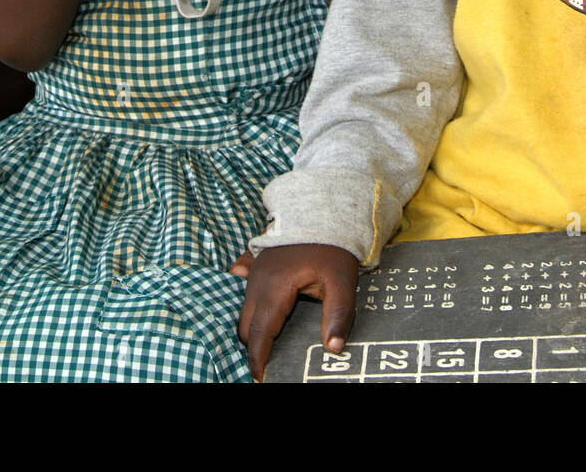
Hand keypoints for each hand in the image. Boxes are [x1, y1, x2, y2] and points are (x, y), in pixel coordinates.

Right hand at [236, 244, 359, 381]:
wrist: (325, 208)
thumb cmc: (334, 246)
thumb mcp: (343, 280)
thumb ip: (339, 315)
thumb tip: (333, 348)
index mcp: (275, 288)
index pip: (259, 333)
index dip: (258, 359)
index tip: (261, 378)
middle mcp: (258, 280)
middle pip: (246, 325)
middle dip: (255, 345)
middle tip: (271, 361)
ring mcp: (254, 269)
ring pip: (244, 308)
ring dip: (253, 325)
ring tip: (270, 341)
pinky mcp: (256, 260)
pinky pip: (242, 284)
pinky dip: (248, 300)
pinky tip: (260, 309)